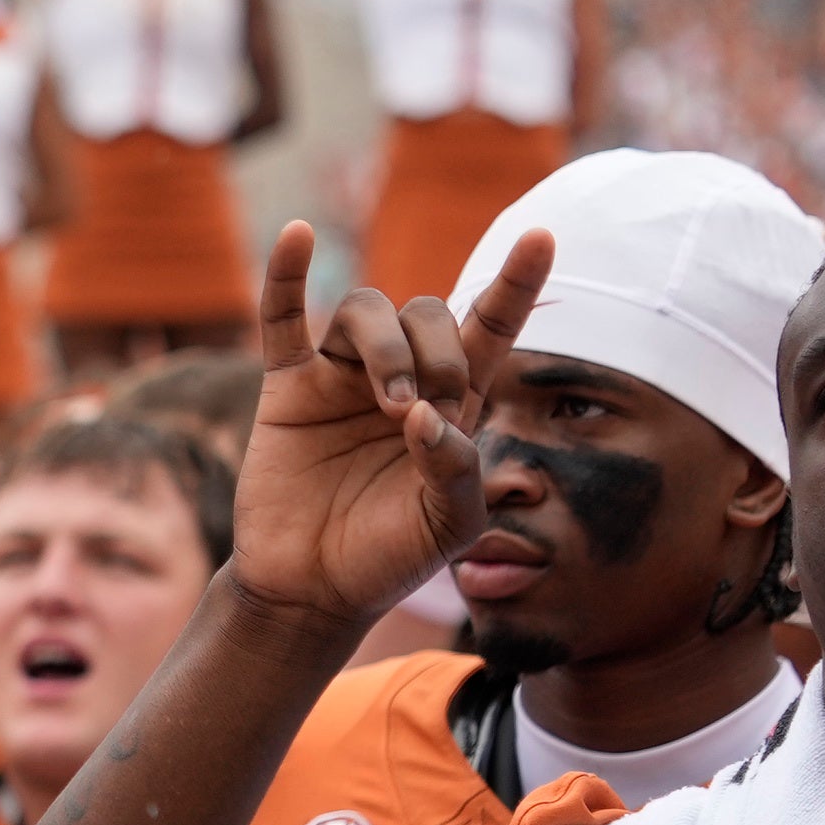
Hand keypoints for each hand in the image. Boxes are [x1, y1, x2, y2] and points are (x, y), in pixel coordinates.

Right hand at [229, 219, 540, 640]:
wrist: (313, 590)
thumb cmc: (389, 558)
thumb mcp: (449, 526)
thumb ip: (456, 469)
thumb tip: (421, 414)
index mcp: (451, 403)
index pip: (489, 326)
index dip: (516, 283)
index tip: (541, 238)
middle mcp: (399, 376)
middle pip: (427, 312)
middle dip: (436, 354)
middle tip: (421, 415)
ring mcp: (341, 377)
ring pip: (367, 311)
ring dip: (386, 347)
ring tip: (387, 404)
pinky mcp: (288, 388)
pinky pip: (283, 318)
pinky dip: (285, 274)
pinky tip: (294, 234)